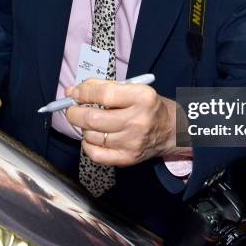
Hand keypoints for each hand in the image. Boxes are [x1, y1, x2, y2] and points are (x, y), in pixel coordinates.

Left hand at [65, 78, 184, 166]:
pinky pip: (96, 154)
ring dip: (84, 128)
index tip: (73, 92)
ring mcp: (132, 142)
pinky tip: (92, 137)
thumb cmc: (150, 107)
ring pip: (92, 136)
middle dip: (74, 113)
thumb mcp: (135, 89)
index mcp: (142, 97)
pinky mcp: (128, 158)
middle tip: (72, 109)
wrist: (173, 131)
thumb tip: (74, 91)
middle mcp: (138, 120)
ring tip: (90, 122)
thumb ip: (105, 87)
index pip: (103, 94)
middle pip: (93, 118)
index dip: (83, 93)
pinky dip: (88, 145)